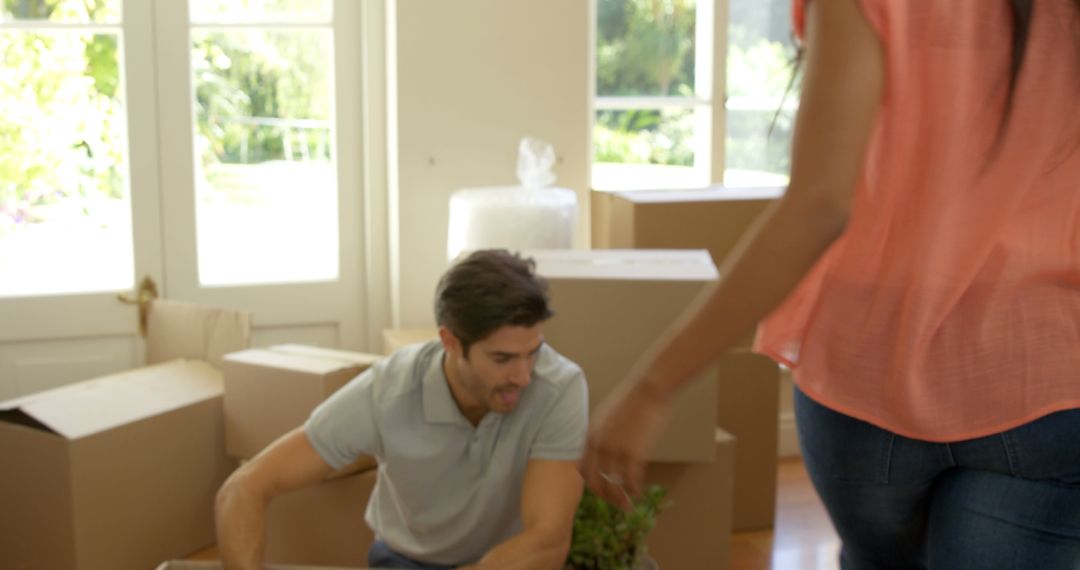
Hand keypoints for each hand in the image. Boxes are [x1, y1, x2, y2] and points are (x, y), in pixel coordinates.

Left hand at [580, 378, 671, 509]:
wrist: (649, 389)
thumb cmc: (633, 400)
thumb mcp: (608, 415)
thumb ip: (603, 433)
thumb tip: (605, 447)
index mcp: (590, 435)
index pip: (582, 468)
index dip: (591, 482)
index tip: (601, 489)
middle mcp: (598, 445)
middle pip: (594, 481)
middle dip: (604, 496)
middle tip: (615, 503)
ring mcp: (615, 449)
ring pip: (612, 484)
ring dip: (620, 498)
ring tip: (628, 505)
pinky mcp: (633, 452)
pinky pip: (631, 480)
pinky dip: (634, 490)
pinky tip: (639, 493)